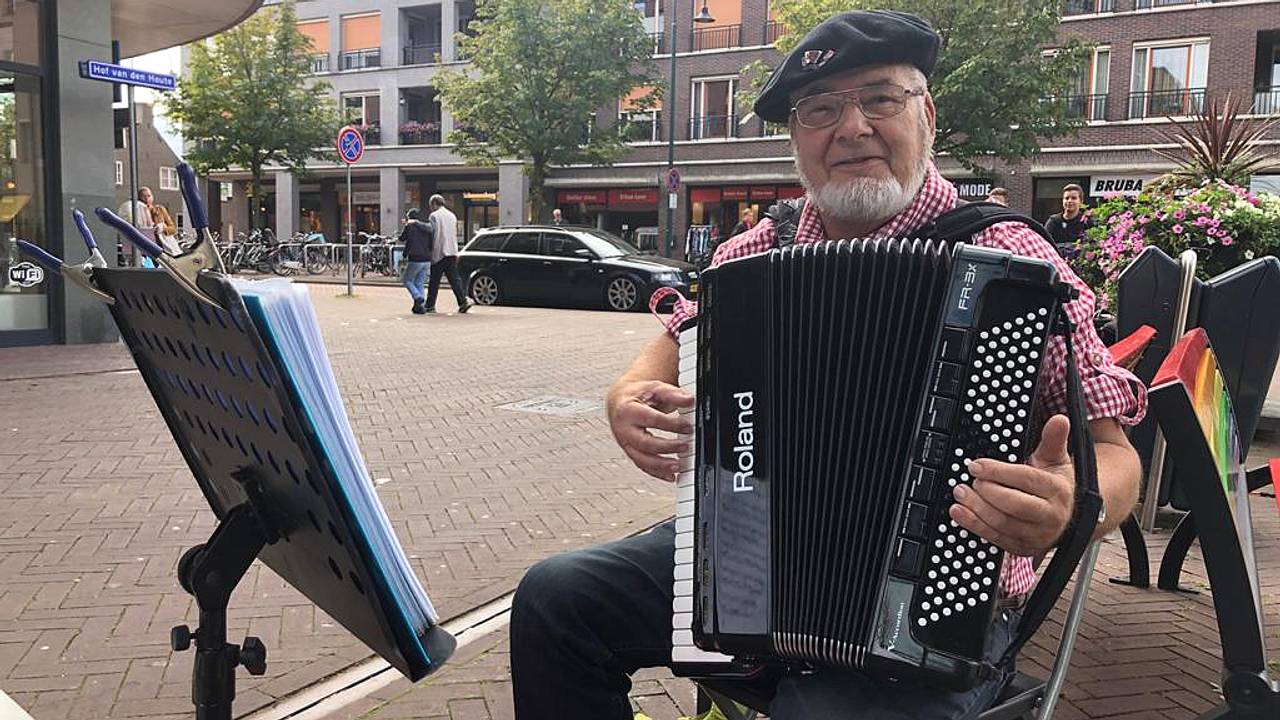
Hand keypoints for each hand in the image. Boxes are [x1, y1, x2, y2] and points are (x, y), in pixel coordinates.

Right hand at [607, 380, 692, 481]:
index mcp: (628, 410)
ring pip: (641, 459)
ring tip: (678, 466)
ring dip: (660, 466)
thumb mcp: (654, 388)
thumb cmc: (637, 396)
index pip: (651, 420)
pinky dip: (657, 473)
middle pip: (644, 443)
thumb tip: (689, 400)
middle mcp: (624, 429)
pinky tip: (670, 476)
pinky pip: (642, 465)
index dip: (671, 425)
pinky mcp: (630, 452)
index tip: (687, 427)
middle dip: (666, 447)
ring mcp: (625, 443)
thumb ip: (672, 394)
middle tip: (685, 447)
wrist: (619, 402)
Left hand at [948, 415, 1075, 556]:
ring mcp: (1036, 535)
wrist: (1069, 519)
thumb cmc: (1057, 486)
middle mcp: (1049, 516)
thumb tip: (1059, 419)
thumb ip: (1053, 440)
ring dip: (976, 509)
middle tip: (969, 481)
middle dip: (986, 492)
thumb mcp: (1056, 461)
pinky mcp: (1022, 547)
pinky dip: (974, 526)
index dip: (998, 472)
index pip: (1026, 479)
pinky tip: (960, 513)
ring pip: (1003, 524)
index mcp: (1057, 491)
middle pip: (1014, 505)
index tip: (976, 466)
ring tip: (960, 493)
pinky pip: (995, 538)